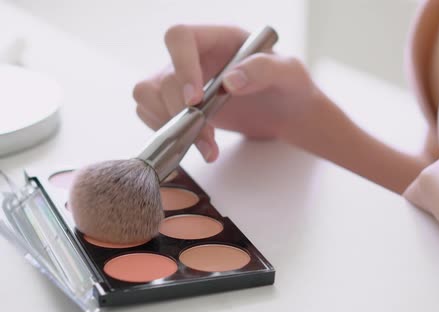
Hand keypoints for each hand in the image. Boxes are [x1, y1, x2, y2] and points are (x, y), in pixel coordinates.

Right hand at [133, 24, 317, 161]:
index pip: (180, 38)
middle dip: (180, 112)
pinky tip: (201, 146)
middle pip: (162, 76)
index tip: (196, 99)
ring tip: (206, 145)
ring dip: (171, 125)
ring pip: (148, 95)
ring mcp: (184, 81)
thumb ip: (264, 70)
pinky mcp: (179, 105)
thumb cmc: (290, 86)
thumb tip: (230, 81)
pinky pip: (153, 115)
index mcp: (218, 39)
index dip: (181, 66)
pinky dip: (173, 135)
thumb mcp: (289, 74)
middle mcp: (195, 56)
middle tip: (206, 135)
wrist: (286, 112)